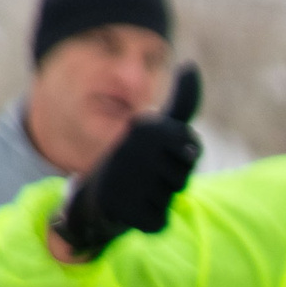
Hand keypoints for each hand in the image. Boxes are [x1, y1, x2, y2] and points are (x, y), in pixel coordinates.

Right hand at [52, 64, 202, 259]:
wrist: (93, 197)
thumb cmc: (134, 160)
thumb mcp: (155, 128)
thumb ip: (180, 103)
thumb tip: (192, 65)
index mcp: (144, 125)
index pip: (193, 148)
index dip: (183, 157)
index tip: (159, 154)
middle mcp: (134, 148)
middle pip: (185, 175)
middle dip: (172, 180)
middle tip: (145, 175)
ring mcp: (126, 178)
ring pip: (172, 198)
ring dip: (159, 199)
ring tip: (137, 190)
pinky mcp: (121, 209)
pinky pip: (158, 221)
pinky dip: (149, 220)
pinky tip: (131, 209)